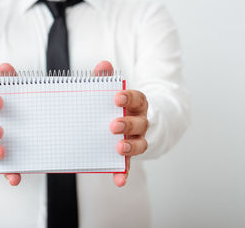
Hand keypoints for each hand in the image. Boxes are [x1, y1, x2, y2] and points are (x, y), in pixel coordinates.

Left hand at [93, 61, 148, 186]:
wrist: (136, 123)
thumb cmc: (121, 106)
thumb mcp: (115, 91)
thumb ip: (106, 79)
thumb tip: (102, 65)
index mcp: (138, 104)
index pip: (138, 98)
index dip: (129, 98)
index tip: (117, 97)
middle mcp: (142, 122)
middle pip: (140, 123)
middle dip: (128, 124)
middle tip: (114, 125)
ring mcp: (137, 140)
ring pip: (139, 144)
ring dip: (131, 147)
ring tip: (119, 148)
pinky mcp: (129, 155)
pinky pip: (128, 165)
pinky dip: (123, 172)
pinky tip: (119, 180)